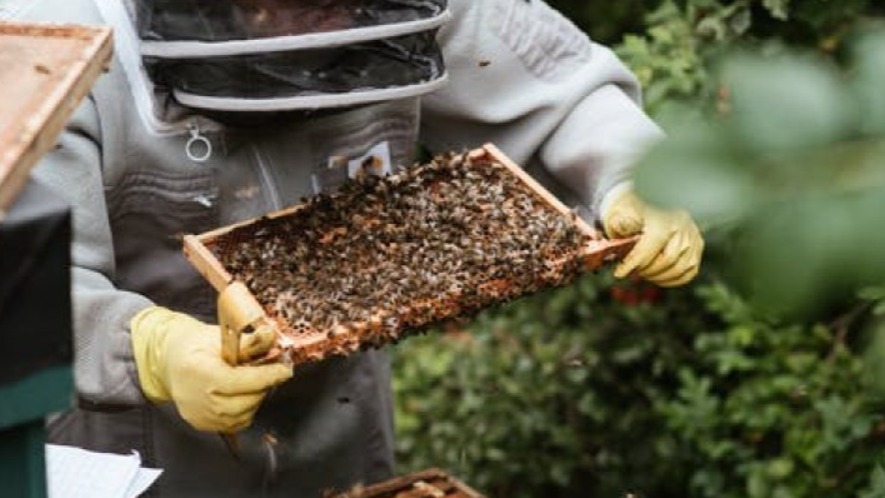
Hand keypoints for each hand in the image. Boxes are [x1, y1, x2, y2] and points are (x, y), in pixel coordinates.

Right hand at [130, 306, 291, 432]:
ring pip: (242, 416)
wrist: (170, 360)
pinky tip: (244, 394)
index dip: (267, 376)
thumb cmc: (195, 345)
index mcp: (200, 372)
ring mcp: (199, 415)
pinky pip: (234, 424)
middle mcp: (197, 399)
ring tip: (255, 381)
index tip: (284, 370)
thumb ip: (249, 342)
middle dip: (264, 387)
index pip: (240, 381)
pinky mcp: (202, 424)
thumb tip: (272, 338)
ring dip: (257, 399)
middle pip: (244, 402)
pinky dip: (246, 410)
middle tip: (272, 372)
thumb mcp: (221, 336)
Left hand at [601, 189, 703, 286]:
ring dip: (659, 276)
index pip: (650, 247)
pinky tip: (659, 277)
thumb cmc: (630, 211)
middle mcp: (682, 224)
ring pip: (681, 268)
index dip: (634, 263)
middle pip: (667, 260)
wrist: (646, 201)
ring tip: (645, 273)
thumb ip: (618, 225)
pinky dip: (674, 279)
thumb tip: (616, 235)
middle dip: (647, 270)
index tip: (619, 273)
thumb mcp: (618, 214)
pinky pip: (690, 271)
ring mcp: (693, 235)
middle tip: (633, 271)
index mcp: (662, 217)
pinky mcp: (698, 244)